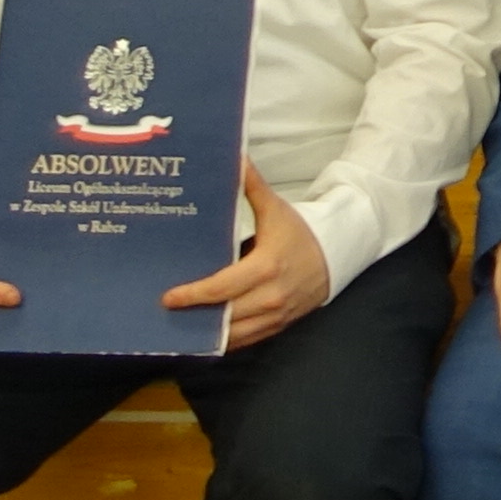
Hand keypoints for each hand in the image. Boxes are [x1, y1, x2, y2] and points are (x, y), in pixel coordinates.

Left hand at [164, 167, 334, 352]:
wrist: (336, 255)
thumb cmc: (300, 232)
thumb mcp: (276, 209)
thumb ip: (252, 186)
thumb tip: (234, 157)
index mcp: (267, 267)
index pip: (223, 288)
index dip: (193, 295)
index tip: (169, 298)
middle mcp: (271, 297)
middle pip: (224, 316)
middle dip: (193, 318)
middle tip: (164, 314)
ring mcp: (274, 316)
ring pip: (233, 335)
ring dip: (206, 333)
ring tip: (178, 327)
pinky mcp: (276, 327)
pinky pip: (244, 341)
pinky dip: (223, 341)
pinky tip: (203, 336)